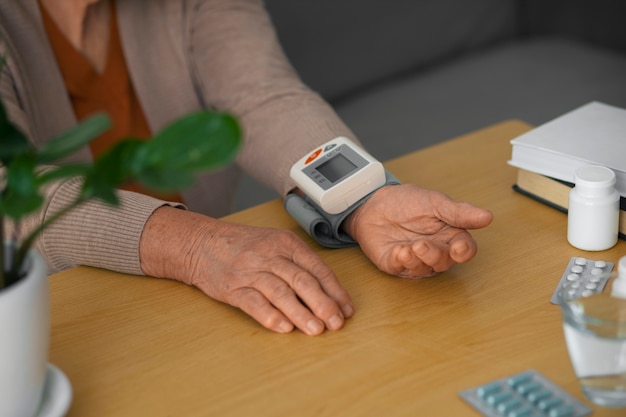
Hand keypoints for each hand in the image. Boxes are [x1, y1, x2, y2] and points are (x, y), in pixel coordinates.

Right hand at [140, 206, 353, 334]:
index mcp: (286, 244)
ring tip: (315, 330)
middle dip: (323, 304)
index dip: (335, 291)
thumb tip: (329, 294)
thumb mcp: (275, 244)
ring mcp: (250, 271)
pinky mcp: (232, 287)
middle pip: (302, 280)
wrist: (202, 243)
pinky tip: (283, 327)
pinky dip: (270, 316)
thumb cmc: (246, 247)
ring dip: (300, 313)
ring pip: (280, 292)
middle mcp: (270, 255)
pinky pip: (253, 303)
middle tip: (336, 324)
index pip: (317, 268)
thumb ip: (299, 265)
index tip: (346, 310)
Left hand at [343, 184, 492, 277]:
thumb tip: (487, 217)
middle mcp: (435, 251)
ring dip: (417, 260)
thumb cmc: (407, 202)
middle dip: (435, 256)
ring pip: (423, 269)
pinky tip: (398, 251)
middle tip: (422, 245)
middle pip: (444, 262)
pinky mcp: (395, 264)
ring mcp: (415, 260)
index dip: (464, 252)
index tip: (458, 248)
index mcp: (449, 235)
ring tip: (408, 247)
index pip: (464, 249)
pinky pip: (400, 269)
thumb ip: (459, 212)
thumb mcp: (434, 202)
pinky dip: (400, 262)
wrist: (373, 202)